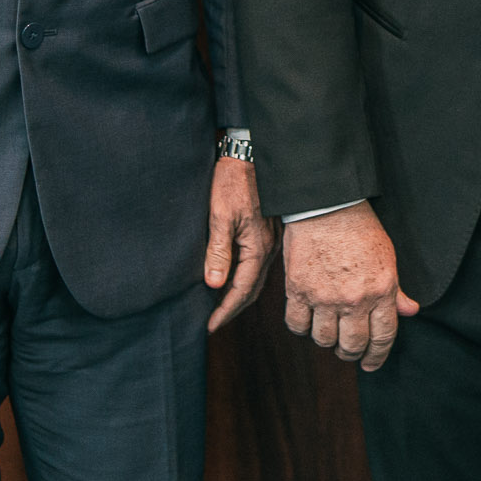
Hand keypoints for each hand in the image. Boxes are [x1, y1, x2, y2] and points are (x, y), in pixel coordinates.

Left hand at [204, 157, 275, 332]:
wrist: (251, 154)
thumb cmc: (233, 182)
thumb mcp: (220, 216)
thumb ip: (218, 251)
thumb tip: (214, 285)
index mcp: (257, 246)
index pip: (242, 290)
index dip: (225, 311)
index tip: (210, 327)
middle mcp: (268, 247)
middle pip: (252, 288)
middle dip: (233, 308)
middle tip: (214, 323)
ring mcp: (270, 239)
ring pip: (256, 276)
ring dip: (239, 294)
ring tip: (221, 307)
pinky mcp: (267, 231)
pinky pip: (257, 263)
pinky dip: (244, 277)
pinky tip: (233, 277)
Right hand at [282, 201, 416, 370]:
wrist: (326, 205)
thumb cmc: (359, 228)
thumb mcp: (387, 257)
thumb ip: (396, 290)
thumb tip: (410, 312)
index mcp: (381, 290)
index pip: (382, 337)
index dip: (377, 356)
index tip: (371, 364)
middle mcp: (354, 299)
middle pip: (352, 345)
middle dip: (351, 352)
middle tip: (348, 350)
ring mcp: (325, 297)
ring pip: (324, 340)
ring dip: (326, 340)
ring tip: (328, 331)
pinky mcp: (298, 290)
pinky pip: (297, 325)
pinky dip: (302, 327)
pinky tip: (308, 320)